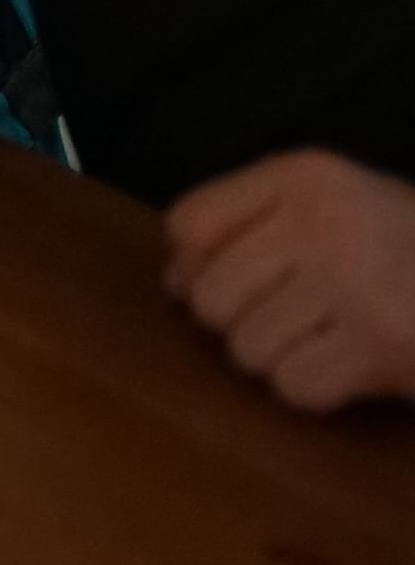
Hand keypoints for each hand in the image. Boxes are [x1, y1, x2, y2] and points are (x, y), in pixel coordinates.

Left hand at [166, 149, 414, 412]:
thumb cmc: (402, 245)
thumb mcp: (329, 207)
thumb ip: (245, 228)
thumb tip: (173, 281)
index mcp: (304, 177)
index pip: (190, 223)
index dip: (197, 262)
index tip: (238, 275)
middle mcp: (325, 222)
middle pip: (210, 296)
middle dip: (237, 319)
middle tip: (289, 315)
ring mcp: (356, 284)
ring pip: (247, 348)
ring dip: (277, 356)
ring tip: (325, 336)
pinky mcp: (383, 345)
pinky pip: (295, 385)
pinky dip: (314, 388)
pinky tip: (349, 364)